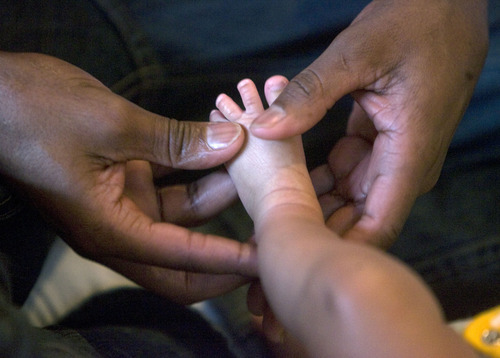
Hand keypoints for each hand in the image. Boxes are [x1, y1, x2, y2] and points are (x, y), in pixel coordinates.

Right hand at [0, 52, 255, 302]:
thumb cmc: (34, 112)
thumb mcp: (114, 124)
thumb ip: (177, 139)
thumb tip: (232, 141)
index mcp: (109, 231)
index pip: (183, 260)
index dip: (229, 261)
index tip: (269, 258)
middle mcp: (117, 228)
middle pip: (184, 259)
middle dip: (226, 250)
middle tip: (268, 233)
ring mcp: (120, 205)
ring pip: (183, 217)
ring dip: (219, 196)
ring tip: (253, 170)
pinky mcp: (123, 182)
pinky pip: (170, 189)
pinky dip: (197, 174)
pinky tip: (223, 152)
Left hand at [250, 0, 488, 246]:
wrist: (447, 4)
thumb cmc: (417, 22)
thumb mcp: (357, 54)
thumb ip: (310, 94)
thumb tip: (266, 129)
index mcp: (410, 153)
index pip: (376, 225)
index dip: (338, 251)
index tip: (295, 265)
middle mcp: (405, 165)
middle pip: (358, 219)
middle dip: (316, 234)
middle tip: (266, 243)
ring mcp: (394, 156)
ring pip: (349, 198)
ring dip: (312, 205)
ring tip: (266, 215)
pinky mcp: (382, 144)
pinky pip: (347, 174)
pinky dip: (319, 178)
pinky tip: (286, 179)